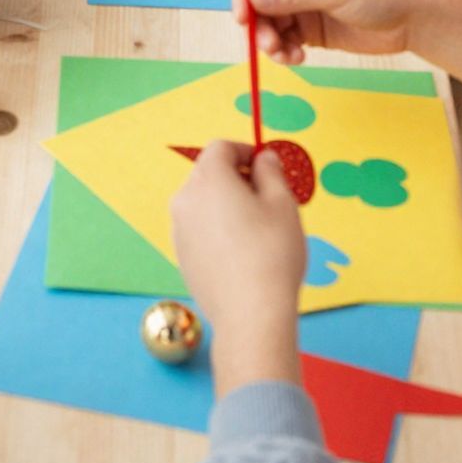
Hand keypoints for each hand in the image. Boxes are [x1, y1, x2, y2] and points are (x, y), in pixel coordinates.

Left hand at [172, 142, 303, 388]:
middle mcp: (185, 200)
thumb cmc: (272, 253)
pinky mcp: (181, 257)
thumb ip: (271, 172)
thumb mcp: (283, 204)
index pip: (220, 148)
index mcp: (208, 179)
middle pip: (208, 174)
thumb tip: (262, 158)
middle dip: (236, 178)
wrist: (251, 315)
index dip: (245, 150)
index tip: (266, 167)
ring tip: (258, 229)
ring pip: (203, 203)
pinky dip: (218, 230)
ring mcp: (179, 230)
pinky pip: (200, 230)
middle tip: (268, 199)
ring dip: (226, 204)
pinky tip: (242, 253)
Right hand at [231, 0, 422, 63]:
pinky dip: (284, 52)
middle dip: (258, 24)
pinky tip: (298, 59)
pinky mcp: (311, 29)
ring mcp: (302, 5)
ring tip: (287, 56)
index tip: (242, 19)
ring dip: (270, 42)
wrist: (414, 18)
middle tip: (270, 46)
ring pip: (268, 23)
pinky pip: (284, 40)